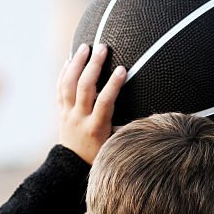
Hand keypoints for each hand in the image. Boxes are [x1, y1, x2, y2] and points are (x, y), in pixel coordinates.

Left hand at [57, 43, 126, 163]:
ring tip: (85, 47)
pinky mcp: (61, 112)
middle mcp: (80, 119)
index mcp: (97, 127)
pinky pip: (59, 89)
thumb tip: (153, 117)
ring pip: (68, 85)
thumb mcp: (116, 144)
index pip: (105, 102)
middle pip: (84, 88)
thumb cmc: (101, 154)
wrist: (73, 167)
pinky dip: (64, 73)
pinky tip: (70, 60)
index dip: (113, 85)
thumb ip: (128, 128)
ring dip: (76, 64)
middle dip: (93, 66)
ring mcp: (68, 114)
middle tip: (102, 48)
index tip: (122, 69)